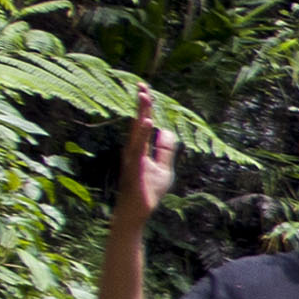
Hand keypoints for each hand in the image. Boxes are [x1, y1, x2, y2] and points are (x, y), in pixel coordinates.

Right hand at [117, 84, 175, 224]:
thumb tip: (167, 130)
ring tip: (145, 98)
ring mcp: (132, 160)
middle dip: (141, 105)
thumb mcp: (163, 168)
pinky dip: (142, 135)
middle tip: (143, 85)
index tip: (145, 88)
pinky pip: (138, 150)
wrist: (137, 213)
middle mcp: (132, 151)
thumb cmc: (147, 191)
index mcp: (139, 149)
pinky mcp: (134, 170)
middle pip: (137, 124)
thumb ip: (165, 149)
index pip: (142, 123)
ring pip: (136, 133)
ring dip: (140, 115)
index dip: (145, 106)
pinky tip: (146, 123)